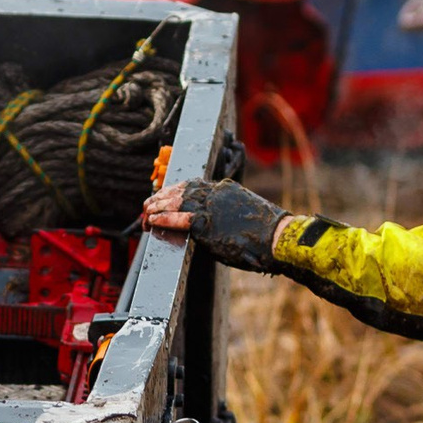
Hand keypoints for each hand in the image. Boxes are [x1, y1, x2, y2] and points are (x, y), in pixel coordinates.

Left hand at [143, 178, 294, 272]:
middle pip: (180, 190)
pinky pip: (177, 218)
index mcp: (226, 188)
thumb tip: (212, 225)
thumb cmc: (267, 234)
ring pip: (174, 202)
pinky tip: (152, 221)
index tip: (165, 195)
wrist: (278, 238)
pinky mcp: (205, 222)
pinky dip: (162, 218)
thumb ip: (225, 215)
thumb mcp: (244, 215)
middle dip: (161, 197)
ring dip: (157, 207)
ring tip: (145, 213)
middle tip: (149, 205)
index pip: (193, 185)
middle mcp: (215, 192)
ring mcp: (209, 206)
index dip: (175, 190)